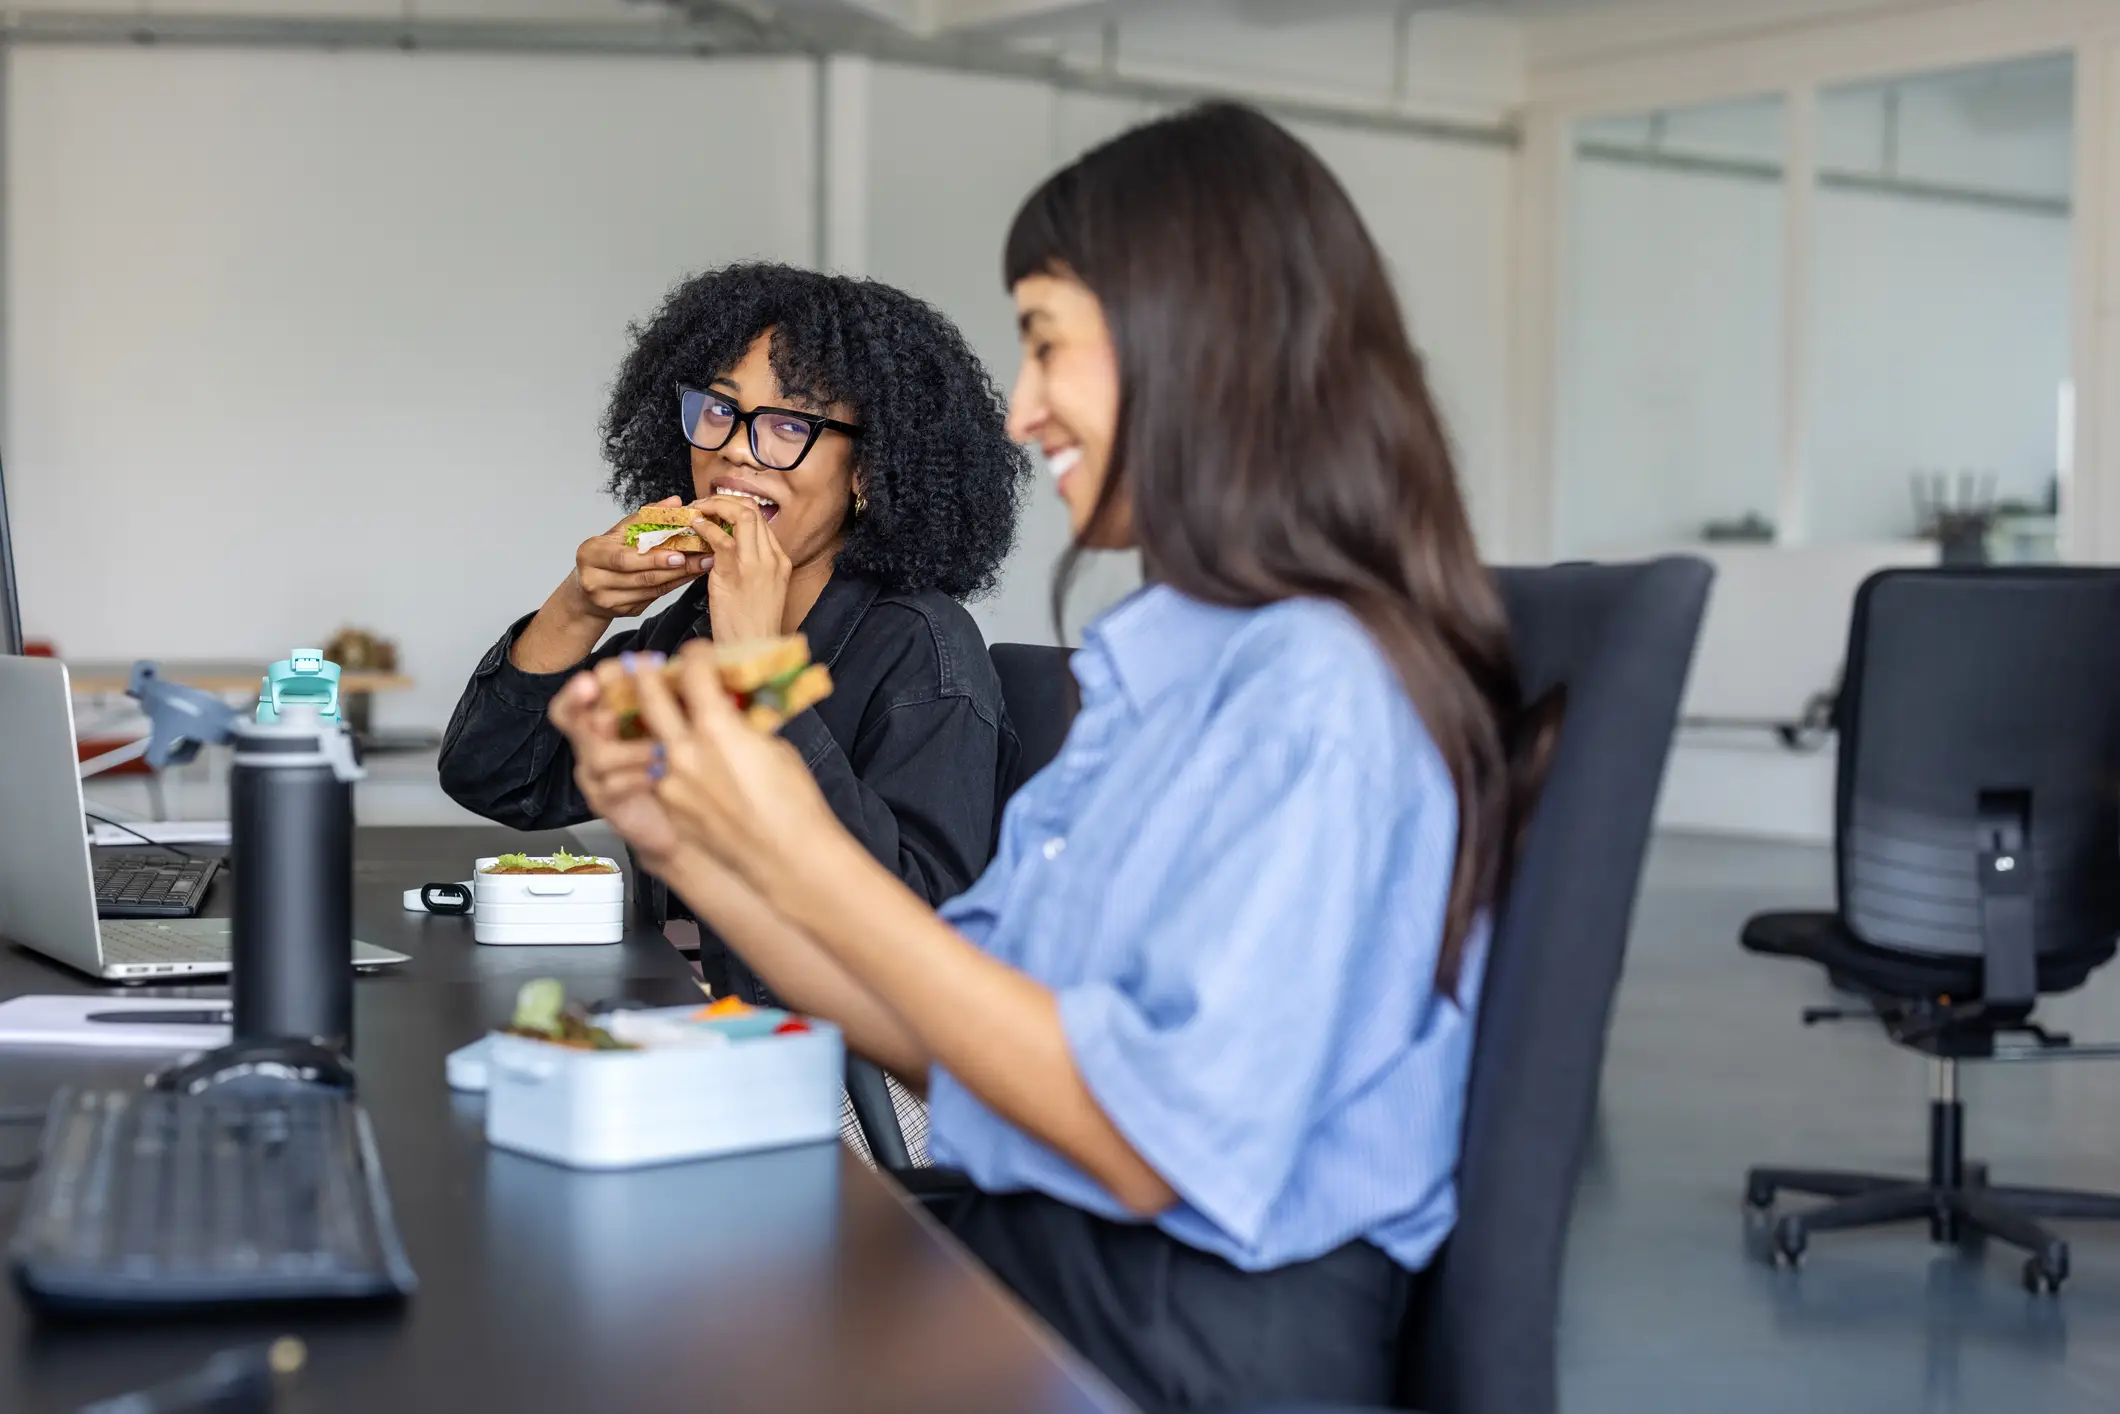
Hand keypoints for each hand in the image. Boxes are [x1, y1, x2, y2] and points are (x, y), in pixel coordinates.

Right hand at [549, 662, 683, 867]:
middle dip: (578, 698)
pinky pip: (611, 787)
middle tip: (591, 686)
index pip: (582, 693)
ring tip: (662, 749)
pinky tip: (658, 775)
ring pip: (595, 755)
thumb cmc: (677, 768)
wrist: (682, 821)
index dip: (593, 680)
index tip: (618, 667)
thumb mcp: (674, 727)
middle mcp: (593, 744)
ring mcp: (595, 775)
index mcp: (606, 719)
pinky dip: (636, 777)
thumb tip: (692, 666)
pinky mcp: (605, 804)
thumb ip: (671, 700)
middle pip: (568, 716)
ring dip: (630, 748)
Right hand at [570, 497, 710, 623]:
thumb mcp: (618, 533)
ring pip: (651, 590)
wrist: (587, 589)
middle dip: (675, 569)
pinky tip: (689, 575)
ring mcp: (608, 600)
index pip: (624, 558)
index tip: (679, 554)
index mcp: (591, 554)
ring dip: (680, 577)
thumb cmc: (605, 554)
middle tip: (701, 559)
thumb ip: (645, 517)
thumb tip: (674, 502)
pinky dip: (673, 586)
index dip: (653, 558)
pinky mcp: (623, 612)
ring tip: (702, 565)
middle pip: (642, 577)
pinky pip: (653, 598)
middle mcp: (595, 580)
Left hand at [632, 641, 847, 908]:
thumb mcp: (773, 747)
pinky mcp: (669, 809)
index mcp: (716, 727)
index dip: (695, 655)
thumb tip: (732, 716)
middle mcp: (684, 751)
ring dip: (644, 720)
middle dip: (646, 674)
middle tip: (647, 664)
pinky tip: (668, 760)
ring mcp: (670, 782)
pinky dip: (657, 761)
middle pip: (649, 696)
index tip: (697, 653)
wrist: (786, 857)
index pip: (693, 672)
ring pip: (643, 737)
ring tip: (648, 712)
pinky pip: (653, 775)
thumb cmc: (793, 805)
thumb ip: (743, 726)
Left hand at [696, 495, 791, 640]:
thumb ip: (749, 566)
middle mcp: (772, 558)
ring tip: (696, 511)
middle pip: (752, 509)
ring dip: (714, 507)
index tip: (717, 508)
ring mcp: (756, 564)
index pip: (761, 518)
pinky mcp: (735, 573)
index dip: (736, 505)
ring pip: (741, 515)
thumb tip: (726, 547)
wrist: (753, 650)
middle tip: (703, 504)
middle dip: (724, 499)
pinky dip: (705, 526)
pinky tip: (693, 526)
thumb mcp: (760, 591)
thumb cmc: (751, 627)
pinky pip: (721, 537)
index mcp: (780, 561)